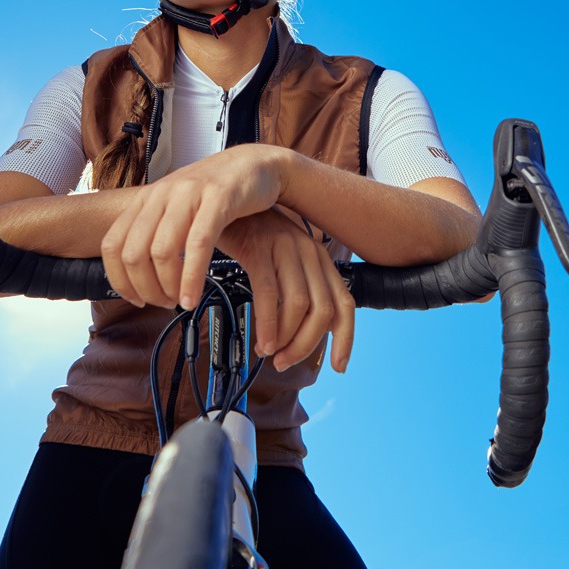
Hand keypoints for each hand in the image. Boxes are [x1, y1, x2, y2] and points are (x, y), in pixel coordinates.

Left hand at [100, 145, 286, 310]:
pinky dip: (191, 278)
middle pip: (133, 254)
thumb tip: (139, 272)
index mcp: (146, 199)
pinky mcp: (218, 199)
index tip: (136, 298)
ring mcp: (188, 194)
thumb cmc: (217, 192)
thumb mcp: (176, 207)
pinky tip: (194, 295)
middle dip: (145, 289)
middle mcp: (161, 195)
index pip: (112, 244)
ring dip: (168, 287)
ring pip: (161, 252)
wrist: (256, 164)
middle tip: (163, 303)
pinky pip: (197, 245)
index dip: (120, 280)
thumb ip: (156, 231)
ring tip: (180, 300)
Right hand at [216, 209, 354, 372]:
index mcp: (319, 258)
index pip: (345, 304)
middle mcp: (308, 252)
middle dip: (306, 345)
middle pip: (323, 310)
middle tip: (285, 362)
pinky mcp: (258, 249)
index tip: (338, 365)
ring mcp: (284, 249)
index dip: (345, 338)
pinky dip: (266, 324)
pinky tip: (260, 339)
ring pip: (299, 306)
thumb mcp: (283, 260)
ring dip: (285, 338)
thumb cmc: (251, 235)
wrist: (222, 202)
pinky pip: (269, 294)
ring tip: (269, 352)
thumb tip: (305, 331)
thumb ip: (298, 288)